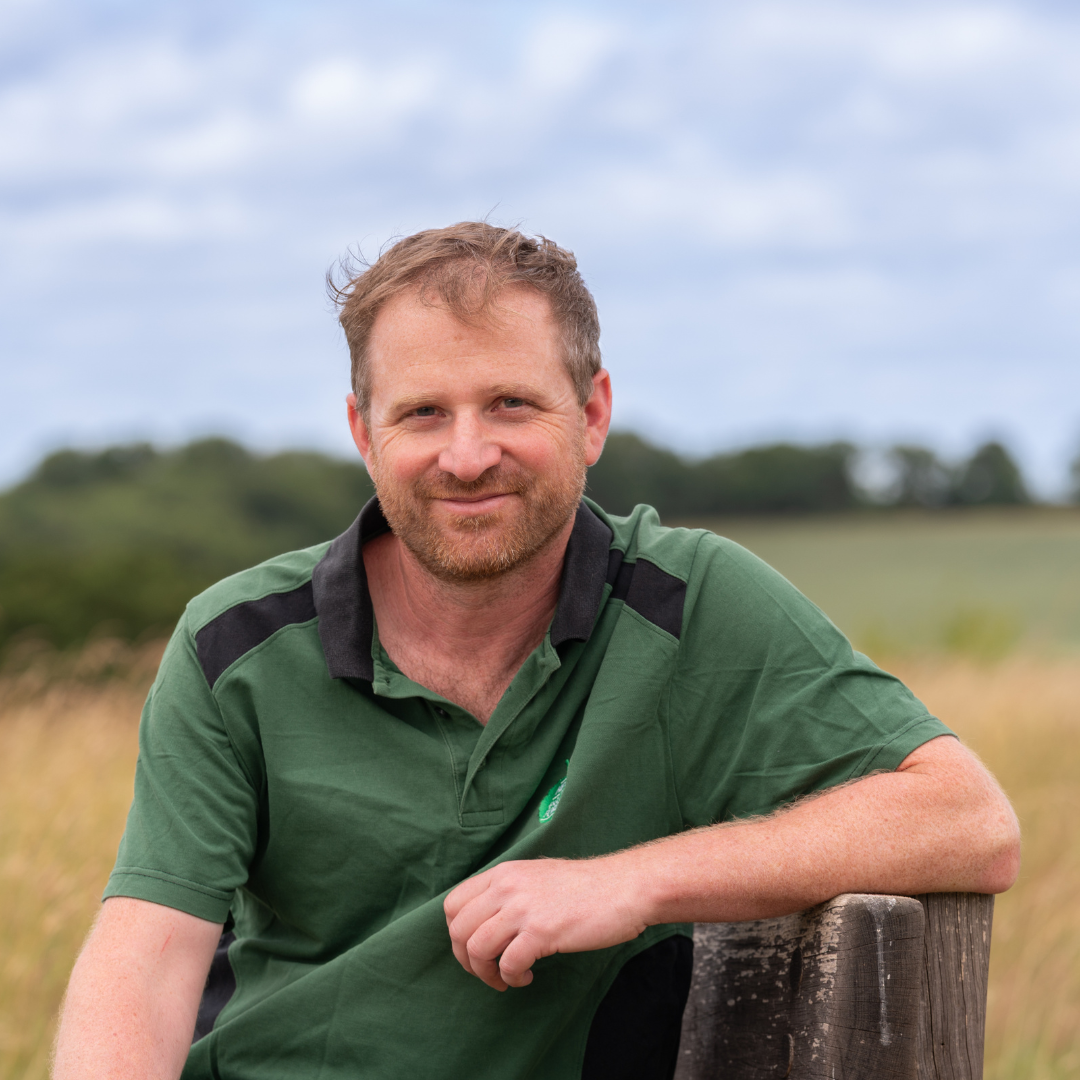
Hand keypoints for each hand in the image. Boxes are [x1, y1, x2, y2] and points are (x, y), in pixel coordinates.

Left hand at [443, 856, 649, 990]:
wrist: (624, 887)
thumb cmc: (586, 887)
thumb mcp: (537, 876)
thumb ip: (510, 891)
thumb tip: (487, 919)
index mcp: (504, 873)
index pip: (453, 903)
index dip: (457, 934)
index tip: (473, 950)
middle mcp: (507, 886)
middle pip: (459, 929)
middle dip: (467, 960)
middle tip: (487, 972)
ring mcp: (523, 908)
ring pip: (476, 948)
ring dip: (486, 973)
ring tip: (505, 979)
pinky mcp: (542, 931)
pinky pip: (507, 963)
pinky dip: (512, 978)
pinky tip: (527, 977)